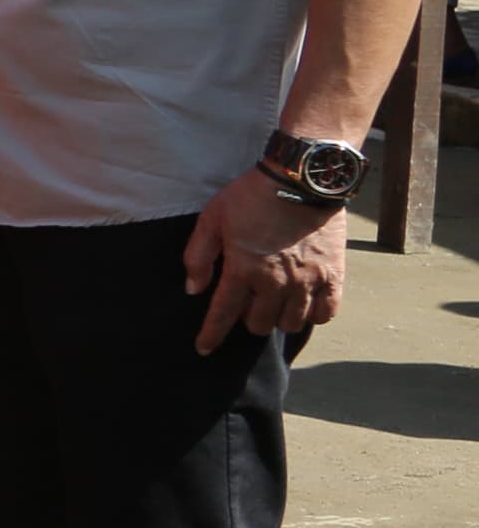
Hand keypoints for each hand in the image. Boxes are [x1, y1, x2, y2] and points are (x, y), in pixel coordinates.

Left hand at [185, 169, 348, 354]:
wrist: (301, 179)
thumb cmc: (252, 196)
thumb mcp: (212, 219)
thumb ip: (199, 256)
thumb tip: (193, 289)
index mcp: (243, 269)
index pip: (223, 314)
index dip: (211, 335)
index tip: (203, 349)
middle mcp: (276, 282)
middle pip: (259, 324)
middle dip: (248, 319)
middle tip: (248, 302)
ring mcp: (307, 281)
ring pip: (291, 323)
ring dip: (278, 318)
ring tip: (274, 303)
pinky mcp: (334, 275)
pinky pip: (326, 313)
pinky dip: (313, 315)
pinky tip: (304, 305)